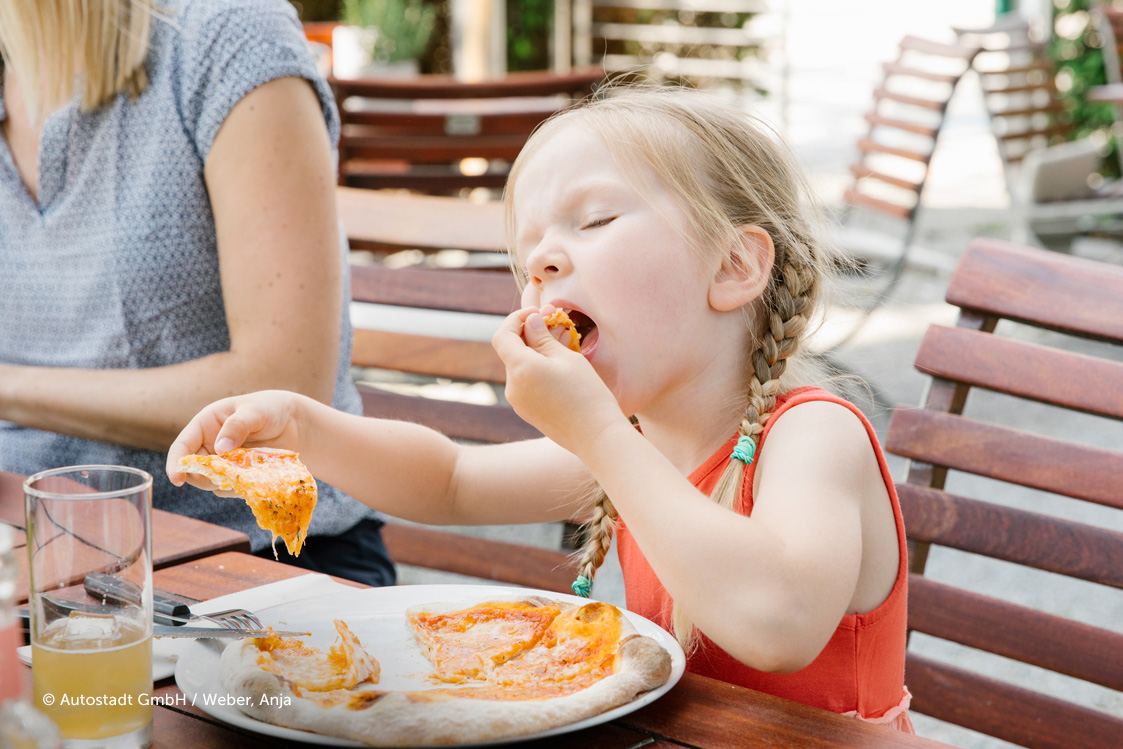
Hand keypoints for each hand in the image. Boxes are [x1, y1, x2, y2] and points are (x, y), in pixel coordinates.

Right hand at [165, 389, 303, 490]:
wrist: (297, 423)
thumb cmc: (270, 408)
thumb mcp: (254, 411)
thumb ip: (238, 426)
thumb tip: (221, 448)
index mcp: (206, 425)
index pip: (182, 447)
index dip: (177, 463)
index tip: (178, 479)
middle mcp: (210, 446)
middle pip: (195, 472)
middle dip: (206, 477)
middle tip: (228, 474)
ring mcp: (225, 464)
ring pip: (214, 483)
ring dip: (228, 482)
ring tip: (253, 467)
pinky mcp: (239, 476)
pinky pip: (234, 489)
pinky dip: (243, 487)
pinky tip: (261, 475)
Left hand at [492, 306, 625, 452]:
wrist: (597, 437)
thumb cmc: (586, 393)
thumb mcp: (567, 358)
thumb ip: (543, 337)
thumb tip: (530, 322)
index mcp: (520, 369)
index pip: (503, 335)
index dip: (516, 319)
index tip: (537, 313)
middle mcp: (512, 387)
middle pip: (511, 351)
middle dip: (529, 334)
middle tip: (555, 324)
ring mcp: (518, 403)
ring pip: (520, 367)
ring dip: (535, 352)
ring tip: (562, 344)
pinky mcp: (528, 413)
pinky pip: (526, 384)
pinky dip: (537, 370)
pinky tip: (560, 368)